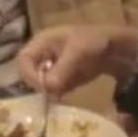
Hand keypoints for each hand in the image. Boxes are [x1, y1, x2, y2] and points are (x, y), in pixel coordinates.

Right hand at [18, 26, 137, 96]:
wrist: (114, 49)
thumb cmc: (93, 42)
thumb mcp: (77, 53)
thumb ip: (61, 70)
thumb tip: (47, 88)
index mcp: (42, 42)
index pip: (23, 59)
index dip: (29, 73)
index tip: (43, 86)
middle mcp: (43, 55)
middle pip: (29, 73)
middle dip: (39, 84)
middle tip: (52, 94)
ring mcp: (52, 67)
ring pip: (40, 83)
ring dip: (49, 91)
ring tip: (63, 92)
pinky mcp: (61, 78)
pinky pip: (52, 89)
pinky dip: (58, 94)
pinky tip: (69, 92)